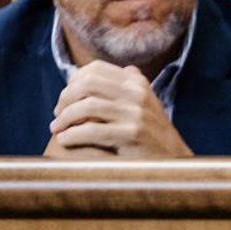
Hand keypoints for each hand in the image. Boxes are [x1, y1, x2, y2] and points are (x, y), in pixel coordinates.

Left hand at [44, 62, 192, 159]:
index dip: (73, 81)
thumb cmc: (153, 134)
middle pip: (87, 84)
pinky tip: (64, 140)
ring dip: (65, 118)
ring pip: (86, 106)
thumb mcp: (147, 103)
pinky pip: (91, 131)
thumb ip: (133, 87)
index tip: (65, 98)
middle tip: (57, 114)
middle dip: (65, 98)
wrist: (174, 161)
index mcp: (136, 82)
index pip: (96, 69)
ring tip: (56, 129)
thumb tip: (125, 69)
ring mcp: (134, 113)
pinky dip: (72, 135)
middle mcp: (136, 93)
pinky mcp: (130, 135)